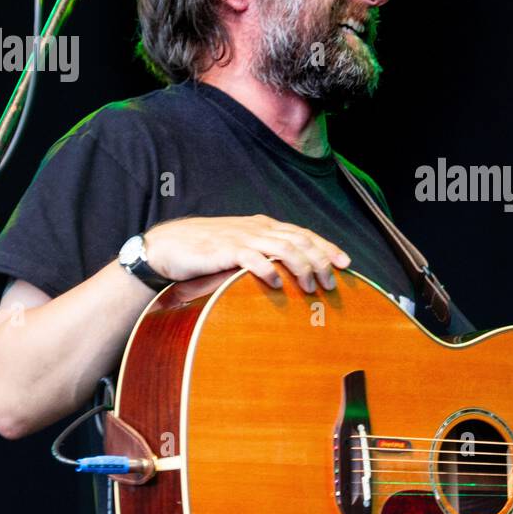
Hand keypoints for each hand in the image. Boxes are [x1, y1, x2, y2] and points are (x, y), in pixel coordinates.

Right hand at [141, 215, 350, 292]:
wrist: (166, 245)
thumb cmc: (205, 250)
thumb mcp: (241, 247)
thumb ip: (264, 253)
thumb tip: (288, 273)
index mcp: (263, 226)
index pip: (303, 234)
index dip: (327, 247)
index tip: (346, 263)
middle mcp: (257, 229)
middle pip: (300, 241)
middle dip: (321, 261)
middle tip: (332, 283)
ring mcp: (242, 238)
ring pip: (283, 248)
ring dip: (301, 268)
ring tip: (311, 287)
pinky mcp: (225, 250)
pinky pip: (252, 258)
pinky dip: (268, 270)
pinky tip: (277, 283)